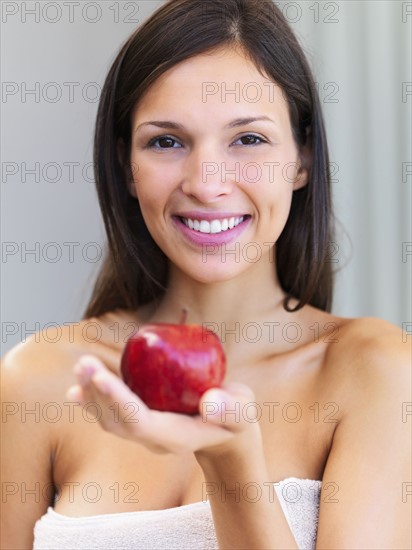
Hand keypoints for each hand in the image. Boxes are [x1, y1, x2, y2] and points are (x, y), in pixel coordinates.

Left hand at [66, 354, 260, 456]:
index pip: (140, 421)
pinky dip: (94, 400)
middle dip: (97, 393)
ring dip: (91, 394)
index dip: (118, 400)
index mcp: (177, 436)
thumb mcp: (242, 412)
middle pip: (118, 420)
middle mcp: (154, 438)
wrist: (226, 433)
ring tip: (80, 366)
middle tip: (84, 363)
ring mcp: (145, 432)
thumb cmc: (236, 418)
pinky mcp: (141, 421)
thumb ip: (232, 409)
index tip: (100, 377)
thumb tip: (210, 403)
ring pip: (110, 418)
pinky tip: (76, 390)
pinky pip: (112, 414)